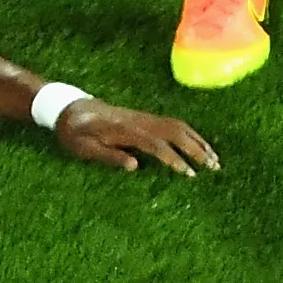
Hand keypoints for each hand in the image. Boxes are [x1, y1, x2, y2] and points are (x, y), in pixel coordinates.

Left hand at [49, 96, 218, 175]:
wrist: (67, 108)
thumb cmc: (74, 133)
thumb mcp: (83, 148)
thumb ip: (108, 156)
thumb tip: (135, 166)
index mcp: (123, 129)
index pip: (155, 144)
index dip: (173, 159)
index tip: (189, 175)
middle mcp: (137, 120)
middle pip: (173, 130)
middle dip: (196, 148)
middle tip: (214, 168)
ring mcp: (142, 116)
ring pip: (176, 125)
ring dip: (197, 140)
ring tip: (215, 159)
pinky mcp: (143, 117)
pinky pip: (172, 123)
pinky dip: (190, 134)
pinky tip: (200, 146)